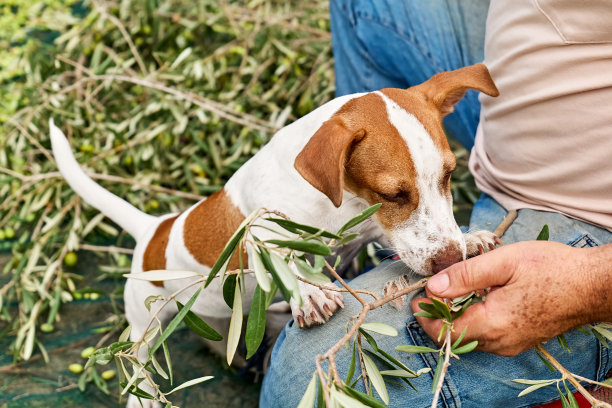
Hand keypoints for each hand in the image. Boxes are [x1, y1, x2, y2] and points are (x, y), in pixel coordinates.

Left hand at [412, 241, 611, 355]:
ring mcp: (511, 343)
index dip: (425, 315)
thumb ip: (465, 276)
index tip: (416, 295)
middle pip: (454, 337)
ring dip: (454, 316)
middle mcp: (500, 342)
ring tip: (450, 289)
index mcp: (493, 324)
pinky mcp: (519, 339)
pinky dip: (471, 318)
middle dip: (436, 315)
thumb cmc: (552, 268)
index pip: (444, 332)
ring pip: (469, 336)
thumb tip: (432, 287)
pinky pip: (485, 335)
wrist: (592, 285)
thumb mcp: (503, 262)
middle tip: (429, 288)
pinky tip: (473, 297)